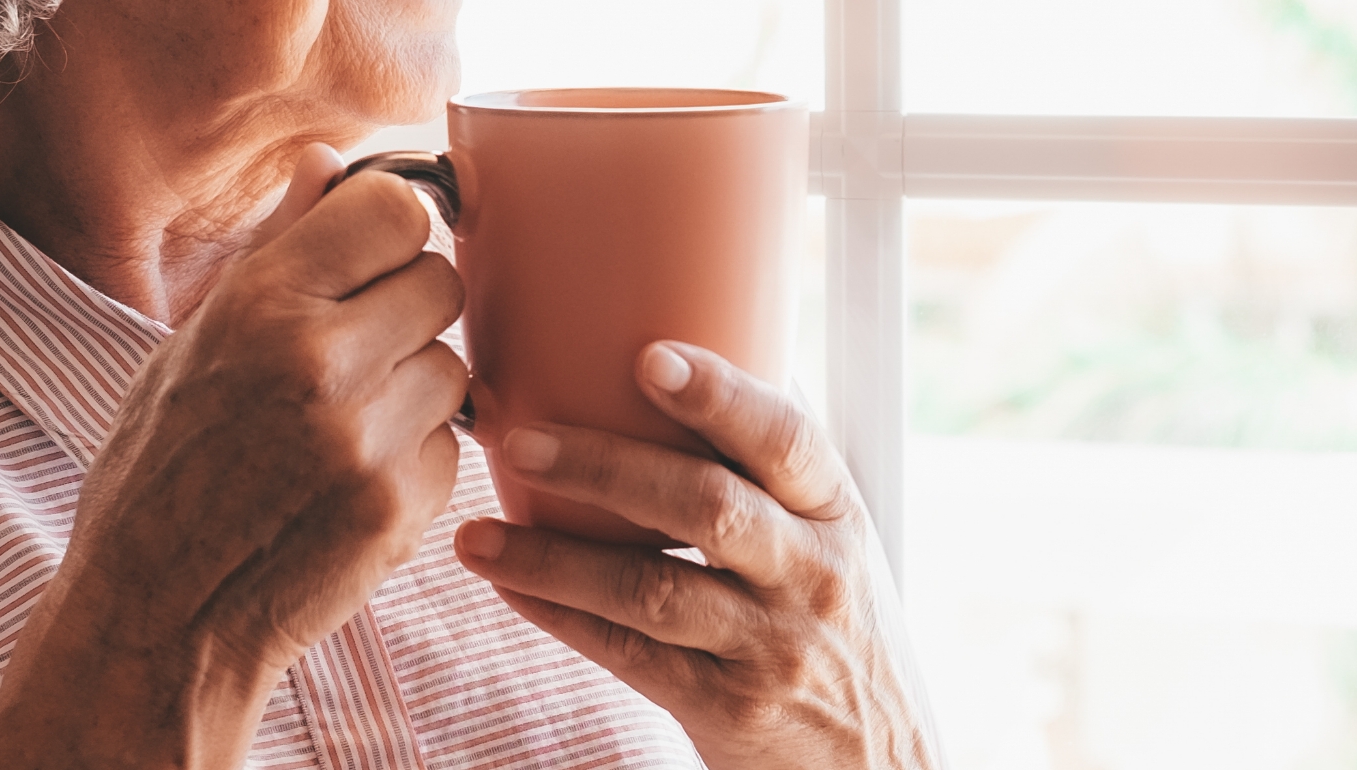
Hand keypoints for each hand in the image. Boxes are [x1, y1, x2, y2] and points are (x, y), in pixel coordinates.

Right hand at [0, 144, 467, 768]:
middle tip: (358, 351)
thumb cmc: (161, 474)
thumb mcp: (187, 347)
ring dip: (418, 387)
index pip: (395, 210)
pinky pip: (452, 446)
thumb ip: (273, 253)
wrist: (157, 618)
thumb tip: (330, 168)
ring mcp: (369, 438)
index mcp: (260, 305)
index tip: (370, 261)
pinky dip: (417, 457)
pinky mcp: (404, 505)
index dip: (389, 234)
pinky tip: (353, 480)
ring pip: (455, 366)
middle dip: (410, 310)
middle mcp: (322, 361)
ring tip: (346, 424)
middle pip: (443, 282)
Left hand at [456, 342, 934, 769]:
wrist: (877, 761)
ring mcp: (771, 645)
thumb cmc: (838, 633)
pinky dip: (563, 617)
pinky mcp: (730, 707)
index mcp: (837, 515)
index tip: (651, 358)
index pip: (787, 440)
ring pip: (651, 587)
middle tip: (522, 438)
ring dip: (554, 557)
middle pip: (706, 505)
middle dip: (604, 466)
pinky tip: (512, 587)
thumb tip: (700, 356)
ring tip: (479, 533)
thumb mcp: (835, 545)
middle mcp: (813, 575)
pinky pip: (629, 654)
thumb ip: (775, 473)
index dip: (721, 395)